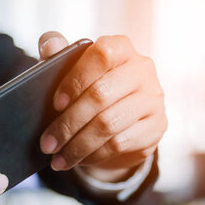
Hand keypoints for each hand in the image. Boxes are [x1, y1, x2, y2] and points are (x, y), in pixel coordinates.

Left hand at [38, 32, 166, 182]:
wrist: (122, 120)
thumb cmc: (91, 88)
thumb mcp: (73, 70)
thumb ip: (59, 54)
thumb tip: (49, 45)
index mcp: (121, 47)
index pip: (101, 56)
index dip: (76, 80)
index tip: (55, 104)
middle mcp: (142, 69)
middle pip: (101, 96)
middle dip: (68, 124)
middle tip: (47, 144)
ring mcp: (153, 99)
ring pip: (109, 124)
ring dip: (78, 146)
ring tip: (58, 159)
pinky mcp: (157, 126)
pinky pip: (120, 143)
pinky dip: (94, 155)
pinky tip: (79, 160)